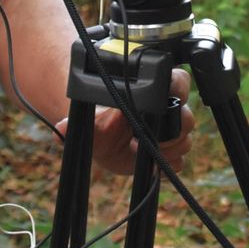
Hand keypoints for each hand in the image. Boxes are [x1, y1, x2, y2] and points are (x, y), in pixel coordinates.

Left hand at [55, 67, 194, 175]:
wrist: (103, 137)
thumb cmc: (99, 120)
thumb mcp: (90, 119)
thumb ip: (77, 121)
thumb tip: (61, 127)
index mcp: (155, 90)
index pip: (180, 81)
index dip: (177, 91)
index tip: (161, 105)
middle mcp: (168, 109)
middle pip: (187, 117)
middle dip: (170, 131)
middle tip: (143, 137)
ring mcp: (171, 132)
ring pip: (186, 141)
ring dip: (166, 150)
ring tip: (140, 150)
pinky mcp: (169, 154)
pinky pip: (179, 163)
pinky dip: (166, 166)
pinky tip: (146, 164)